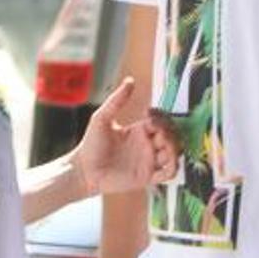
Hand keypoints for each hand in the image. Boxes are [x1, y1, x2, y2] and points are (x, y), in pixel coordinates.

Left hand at [72, 78, 179, 194]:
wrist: (83, 171)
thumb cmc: (90, 145)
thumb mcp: (102, 118)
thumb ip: (117, 100)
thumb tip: (130, 80)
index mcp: (139, 131)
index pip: (161, 122)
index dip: (161, 117)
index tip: (149, 114)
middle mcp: (147, 145)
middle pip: (172, 136)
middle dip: (170, 131)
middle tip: (158, 131)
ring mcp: (148, 161)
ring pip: (174, 153)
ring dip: (174, 147)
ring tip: (163, 144)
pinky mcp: (147, 176)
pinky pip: (169, 173)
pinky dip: (174, 166)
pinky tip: (166, 158)